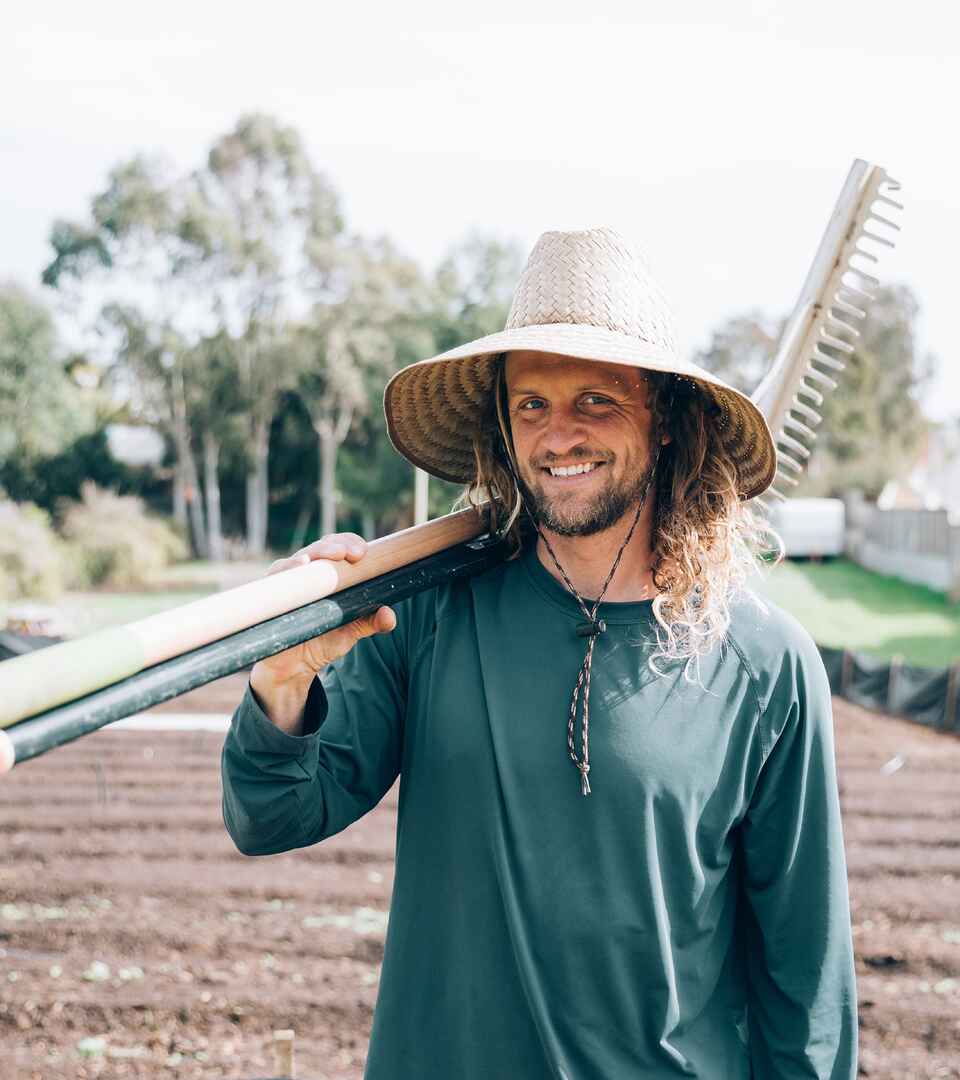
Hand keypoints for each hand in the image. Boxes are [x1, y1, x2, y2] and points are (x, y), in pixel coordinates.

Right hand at [249, 533, 395, 732]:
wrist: (294, 666)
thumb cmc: (323, 640)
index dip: (351, 543)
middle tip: (350, 554)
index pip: (340, 547)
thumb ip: (370, 622)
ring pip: (300, 557)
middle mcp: (308, 572)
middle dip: (336, 545)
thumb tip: (389, 615)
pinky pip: (277, 575)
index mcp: (330, 574)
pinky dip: (288, 568)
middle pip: (321, 547)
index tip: (363, 553)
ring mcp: (288, 581)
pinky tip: (300, 566)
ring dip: (315, 553)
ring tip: (330, 556)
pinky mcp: (271, 593)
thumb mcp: (351, 632)